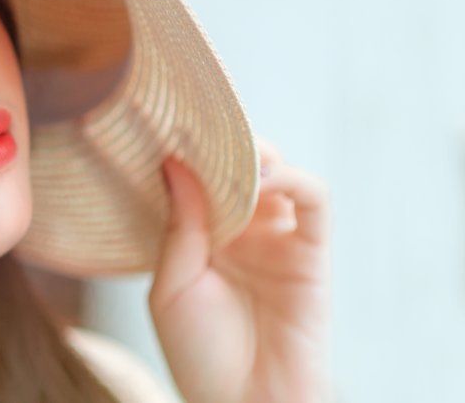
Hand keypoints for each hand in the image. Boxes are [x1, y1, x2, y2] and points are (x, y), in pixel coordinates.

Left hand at [148, 139, 330, 402]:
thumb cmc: (198, 354)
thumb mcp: (172, 285)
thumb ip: (179, 224)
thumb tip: (173, 161)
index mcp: (199, 237)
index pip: (198, 178)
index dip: (186, 151)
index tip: (162, 122)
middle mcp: (239, 232)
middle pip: (237, 167)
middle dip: (222, 143)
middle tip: (200, 126)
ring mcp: (276, 239)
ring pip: (276, 173)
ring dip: (258, 155)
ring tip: (235, 153)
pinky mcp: (311, 252)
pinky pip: (314, 201)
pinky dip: (293, 179)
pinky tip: (265, 177)